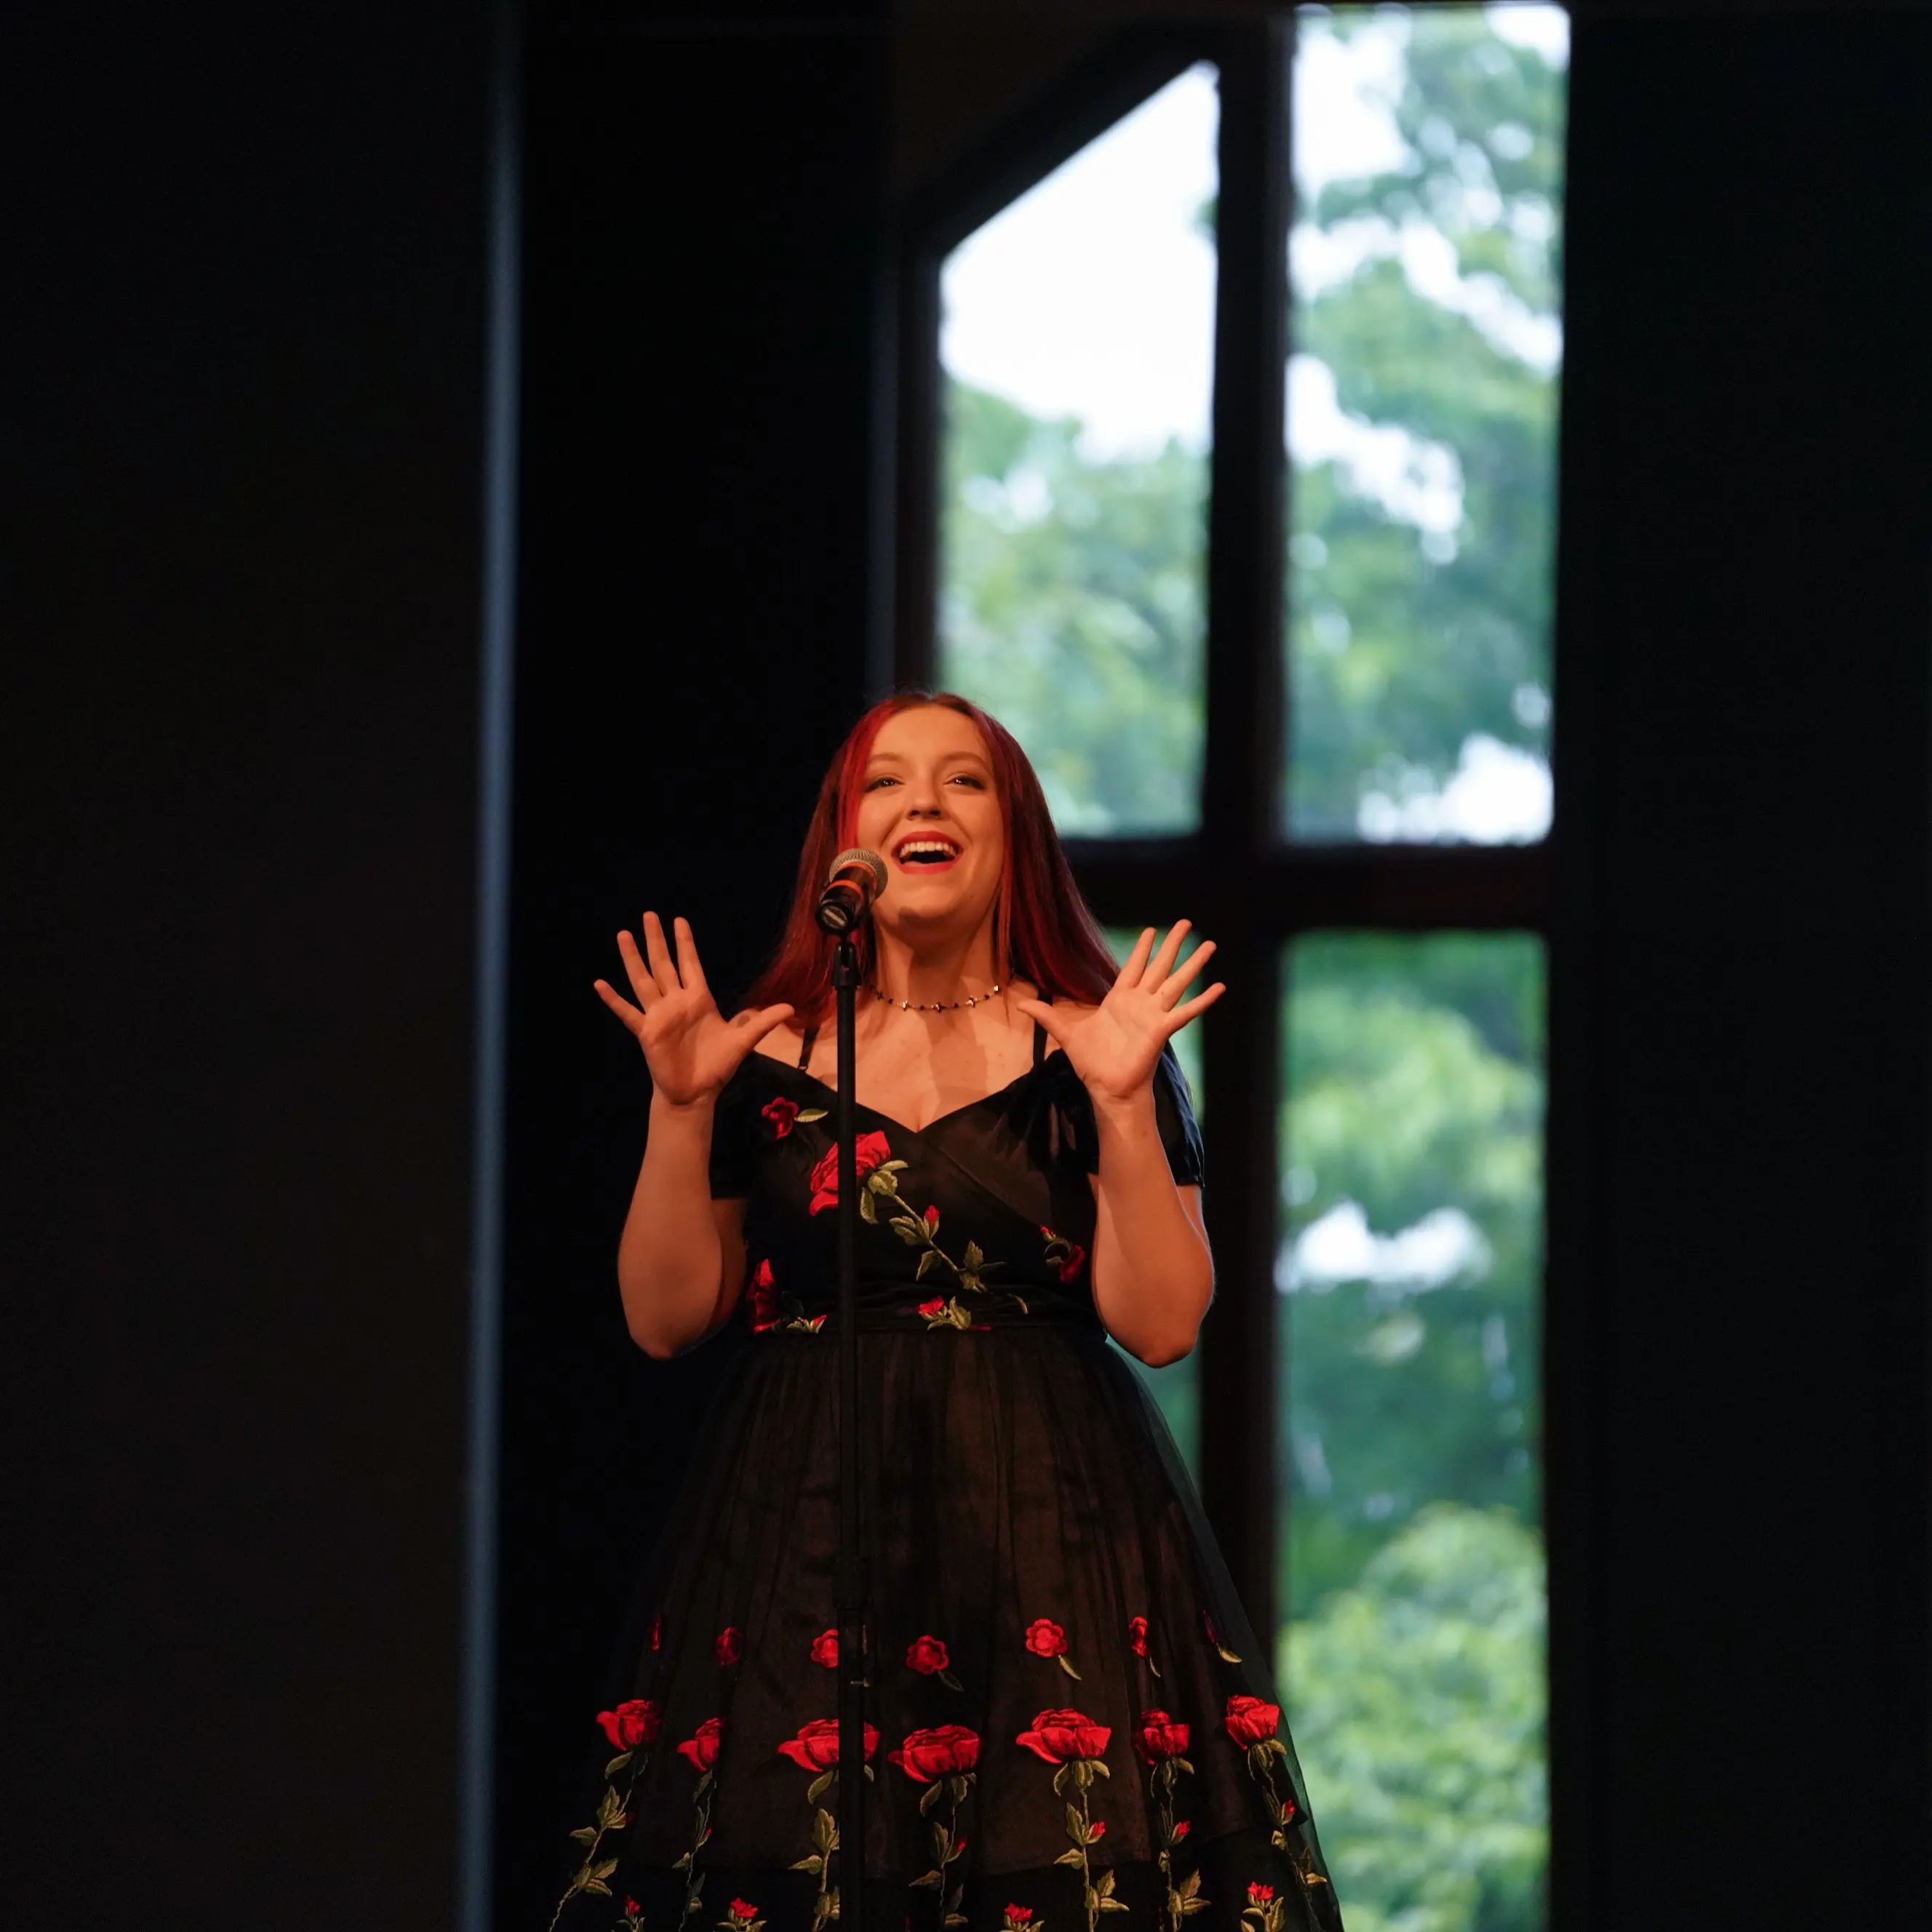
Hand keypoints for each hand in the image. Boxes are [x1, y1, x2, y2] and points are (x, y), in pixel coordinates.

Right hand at [593, 912, 793, 1107]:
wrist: (697, 1092)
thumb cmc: (717, 1065)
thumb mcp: (744, 1041)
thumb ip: (763, 1022)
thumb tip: (790, 1007)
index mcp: (698, 999)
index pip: (690, 964)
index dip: (685, 943)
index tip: (678, 920)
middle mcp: (676, 1002)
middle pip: (664, 964)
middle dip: (657, 940)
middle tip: (649, 914)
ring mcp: (659, 1015)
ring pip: (643, 980)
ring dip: (632, 958)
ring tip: (622, 935)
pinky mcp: (647, 1032)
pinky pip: (627, 1012)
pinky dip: (613, 999)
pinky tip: (600, 983)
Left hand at [1013, 921, 1223, 1107]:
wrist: (1107, 1088)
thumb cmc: (1091, 1063)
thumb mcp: (1065, 1033)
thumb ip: (1047, 1015)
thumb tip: (1020, 1004)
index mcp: (1118, 1000)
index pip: (1133, 967)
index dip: (1142, 949)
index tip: (1151, 930)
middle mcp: (1139, 1004)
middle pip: (1159, 966)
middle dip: (1172, 945)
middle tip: (1186, 922)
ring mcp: (1153, 1015)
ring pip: (1176, 982)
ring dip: (1193, 963)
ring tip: (1210, 943)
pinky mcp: (1161, 1030)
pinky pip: (1185, 1012)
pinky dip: (1202, 1000)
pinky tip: (1219, 987)